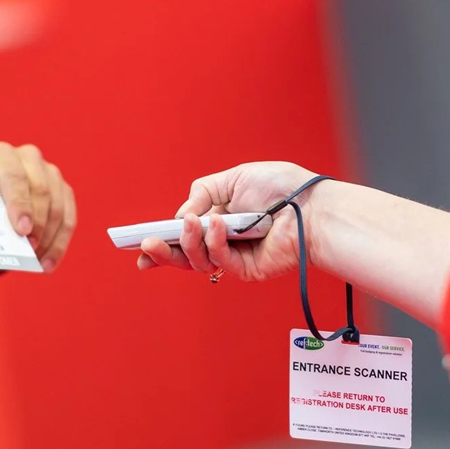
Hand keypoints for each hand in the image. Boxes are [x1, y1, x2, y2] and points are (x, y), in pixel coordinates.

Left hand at [0, 142, 77, 272]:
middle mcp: (27, 157)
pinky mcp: (62, 191)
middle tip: (29, 250)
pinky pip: (69, 217)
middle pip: (41, 189)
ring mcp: (49, 172)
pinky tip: (48, 263)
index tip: (21, 230)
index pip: (12, 175)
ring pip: (58, 204)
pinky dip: (60, 242)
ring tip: (37, 262)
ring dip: (49, 237)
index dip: (19, 202)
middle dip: (38, 223)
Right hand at [137, 161, 316, 282]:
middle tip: (147, 245)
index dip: (160, 242)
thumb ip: (202, 193)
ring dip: (187, 242)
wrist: (312, 205)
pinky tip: (217, 224)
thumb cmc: (281, 188)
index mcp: (217, 220)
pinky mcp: (246, 270)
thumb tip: (181, 215)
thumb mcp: (234, 178)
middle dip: (162, 252)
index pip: (183, 235)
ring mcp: (234, 258)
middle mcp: (222, 241)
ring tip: (189, 224)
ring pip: (197, 261)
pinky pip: (220, 261)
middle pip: (183, 256)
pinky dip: (214, 243)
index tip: (138, 244)